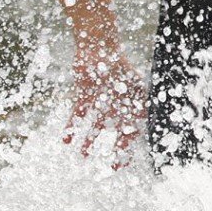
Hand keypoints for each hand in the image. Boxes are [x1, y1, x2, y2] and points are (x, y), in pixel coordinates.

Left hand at [68, 50, 145, 165]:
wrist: (96, 42)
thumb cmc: (114, 59)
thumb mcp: (128, 79)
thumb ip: (137, 97)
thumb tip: (146, 115)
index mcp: (132, 100)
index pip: (135, 127)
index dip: (129, 146)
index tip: (123, 163)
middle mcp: (118, 102)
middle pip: (117, 131)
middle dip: (113, 149)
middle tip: (108, 168)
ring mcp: (101, 99)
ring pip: (97, 125)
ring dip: (90, 140)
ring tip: (83, 157)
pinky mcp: (84, 95)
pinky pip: (78, 114)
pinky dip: (71, 125)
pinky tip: (65, 139)